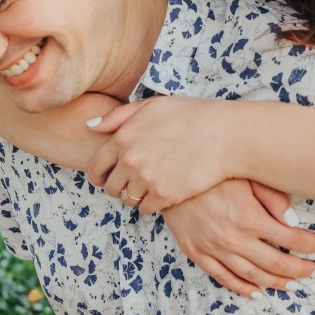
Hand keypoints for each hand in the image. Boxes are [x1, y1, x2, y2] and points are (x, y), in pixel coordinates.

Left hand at [87, 96, 233, 214]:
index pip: (96, 166)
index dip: (99, 175)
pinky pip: (146, 209)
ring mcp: (146, 179)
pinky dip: (152, 204)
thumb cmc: (191, 115)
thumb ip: (118, 116)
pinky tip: (163, 193)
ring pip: (128, 200)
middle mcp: (130, 160)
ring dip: (135, 196)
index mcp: (123, 137)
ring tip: (150, 188)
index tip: (106, 178)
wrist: (225, 135)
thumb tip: (90, 126)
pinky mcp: (164, 195)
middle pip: (111, 187)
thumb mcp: (152, 105)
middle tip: (132, 183)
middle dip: (118, 186)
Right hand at [161, 179, 314, 296]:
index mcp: (248, 217)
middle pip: (275, 262)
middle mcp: (233, 238)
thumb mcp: (246, 175)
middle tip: (313, 270)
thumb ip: (272, 197)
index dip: (310, 245)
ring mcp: (213, 248)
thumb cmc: (210, 171)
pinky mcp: (197, 252)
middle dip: (299, 268)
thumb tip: (294, 219)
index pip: (290, 239)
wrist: (168, 174)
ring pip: (251, 275)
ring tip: (292, 284)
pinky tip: (256, 292)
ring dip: (275, 282)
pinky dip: (241, 288)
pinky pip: (222, 277)